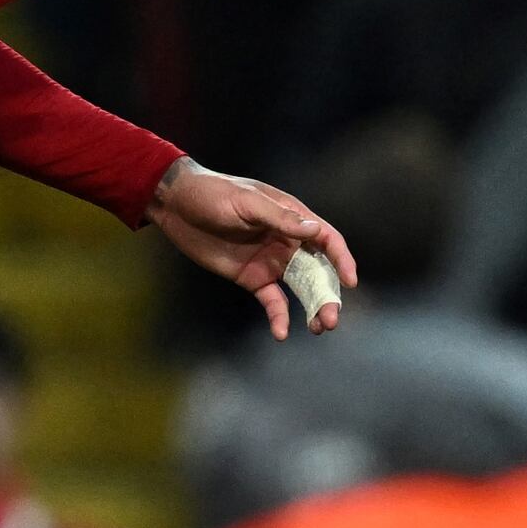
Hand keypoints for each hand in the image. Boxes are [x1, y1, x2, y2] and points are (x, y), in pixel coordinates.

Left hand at [149, 158, 354, 335]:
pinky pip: (273, 301)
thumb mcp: (247, 202)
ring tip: (318, 329)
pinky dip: (280, 317)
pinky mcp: (253, 278)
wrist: (177, 204)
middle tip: (331, 319)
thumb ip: (280, 218)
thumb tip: (316, 230)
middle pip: (319, 271)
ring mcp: (271, 262)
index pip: (327, 239)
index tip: (349, 281)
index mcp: (292, 217)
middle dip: (329, 295)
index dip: (342, 260)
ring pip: (301, 290)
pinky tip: (282, 334)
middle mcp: (288, 241)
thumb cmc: (213, 193)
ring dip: (312, 309)